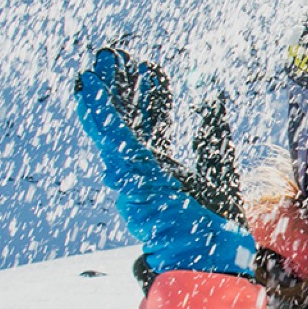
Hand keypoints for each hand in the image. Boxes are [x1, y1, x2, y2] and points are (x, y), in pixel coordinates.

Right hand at [75, 46, 255, 283]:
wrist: (213, 253)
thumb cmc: (214, 221)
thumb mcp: (216, 161)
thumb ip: (211, 128)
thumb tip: (212, 91)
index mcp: (161, 168)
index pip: (151, 122)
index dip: (150, 94)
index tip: (152, 68)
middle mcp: (142, 170)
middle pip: (127, 120)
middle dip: (120, 87)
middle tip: (115, 55)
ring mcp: (131, 173)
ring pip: (111, 125)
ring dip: (104, 93)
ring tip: (98, 62)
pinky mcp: (128, 175)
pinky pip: (110, 138)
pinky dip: (99, 111)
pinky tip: (91, 86)